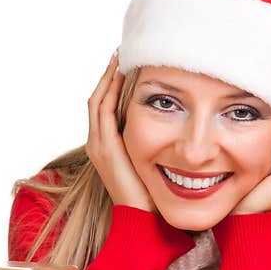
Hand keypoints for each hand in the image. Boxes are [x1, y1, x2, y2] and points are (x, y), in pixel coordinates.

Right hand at [86, 51, 155, 211]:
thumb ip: (154, 144)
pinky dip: (110, 88)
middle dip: (109, 73)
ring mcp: (98, 144)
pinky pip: (103, 109)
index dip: (113, 84)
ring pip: (97, 99)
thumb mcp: (151, 163)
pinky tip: (123, 73)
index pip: (104, 106)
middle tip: (122, 50)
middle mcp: (96, 143)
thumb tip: (174, 128)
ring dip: (108, 76)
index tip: (127, 64)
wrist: (142, 219)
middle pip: (97, 97)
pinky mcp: (105, 146)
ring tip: (121, 55)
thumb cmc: (152, 195)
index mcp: (106, 146)